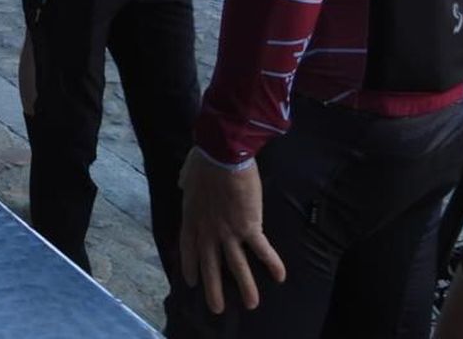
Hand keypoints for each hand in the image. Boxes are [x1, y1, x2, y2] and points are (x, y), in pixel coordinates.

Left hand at [179, 149, 285, 313]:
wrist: (222, 156)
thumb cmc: (204, 160)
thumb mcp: (188, 175)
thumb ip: (185, 183)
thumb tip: (182, 183)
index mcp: (192, 217)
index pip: (189, 248)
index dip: (191, 266)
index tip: (192, 281)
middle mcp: (208, 231)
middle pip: (210, 266)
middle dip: (213, 289)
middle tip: (216, 307)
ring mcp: (228, 232)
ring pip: (236, 266)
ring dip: (245, 287)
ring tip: (251, 304)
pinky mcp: (249, 227)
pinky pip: (262, 250)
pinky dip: (272, 263)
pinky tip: (280, 277)